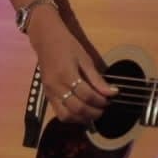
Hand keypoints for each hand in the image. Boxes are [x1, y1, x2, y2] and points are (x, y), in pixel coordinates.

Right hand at [25, 9, 117, 123]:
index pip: (87, 95)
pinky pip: (59, 113)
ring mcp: (50, 93)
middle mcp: (56, 87)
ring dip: (82, 118)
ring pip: (66, 116)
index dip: (101, 101)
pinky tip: (81, 112)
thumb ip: (97, 78)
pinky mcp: (47, 95)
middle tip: (104, 109)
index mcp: (67, 75)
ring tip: (93, 113)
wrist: (45, 39)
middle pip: (77, 108)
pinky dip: (72, 117)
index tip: (110, 99)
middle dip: (94, 113)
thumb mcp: (85, 58)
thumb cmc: (67, 45)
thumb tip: (112, 92)